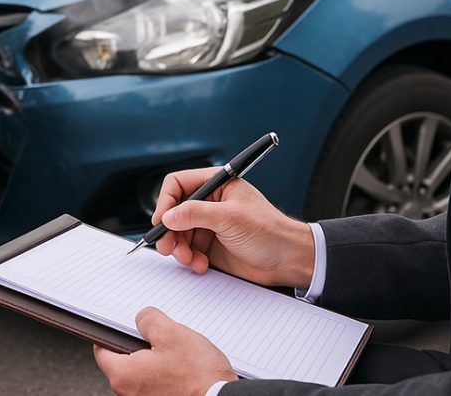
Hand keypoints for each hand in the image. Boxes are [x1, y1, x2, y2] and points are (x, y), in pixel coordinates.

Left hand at [94, 307, 236, 395]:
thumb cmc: (199, 377)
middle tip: (158, 339)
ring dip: (153, 363)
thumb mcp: (172, 334)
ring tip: (176, 356)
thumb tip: (141, 319)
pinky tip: (181, 370)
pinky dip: (163, 377)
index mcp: (123, 375)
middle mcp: (128, 394)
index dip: (111, 333)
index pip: (102, 350)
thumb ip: (148, 320)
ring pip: (140, 375)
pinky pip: (154, 387)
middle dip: (138, 347)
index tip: (120, 326)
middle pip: (122, 363)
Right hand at [152, 167, 314, 288]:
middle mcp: (209, 203)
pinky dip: (189, 259)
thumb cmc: (269, 231)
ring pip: (177, 233)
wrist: (288, 260)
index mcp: (216, 185)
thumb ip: (195, 214)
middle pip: (173, 211)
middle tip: (167, 246)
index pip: (177, 185)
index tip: (162, 220)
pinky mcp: (210, 245)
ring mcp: (209, 225)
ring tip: (189, 259)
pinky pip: (187, 250)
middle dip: (169, 230)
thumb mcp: (229, 217)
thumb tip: (168, 216)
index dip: (166, 201)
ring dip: (178, 248)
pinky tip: (201, 264)